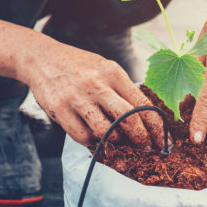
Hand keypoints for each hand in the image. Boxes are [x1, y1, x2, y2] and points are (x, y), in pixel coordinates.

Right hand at [27, 39, 165, 148]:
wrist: (42, 58)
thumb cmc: (79, 67)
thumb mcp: (105, 68)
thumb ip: (122, 89)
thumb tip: (145, 119)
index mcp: (113, 72)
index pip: (142, 103)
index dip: (156, 126)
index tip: (163, 140)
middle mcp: (97, 84)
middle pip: (128, 119)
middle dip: (141, 138)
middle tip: (145, 147)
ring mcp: (77, 97)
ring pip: (105, 131)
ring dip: (116, 141)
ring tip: (117, 140)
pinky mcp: (60, 110)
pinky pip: (82, 136)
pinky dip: (92, 142)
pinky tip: (95, 138)